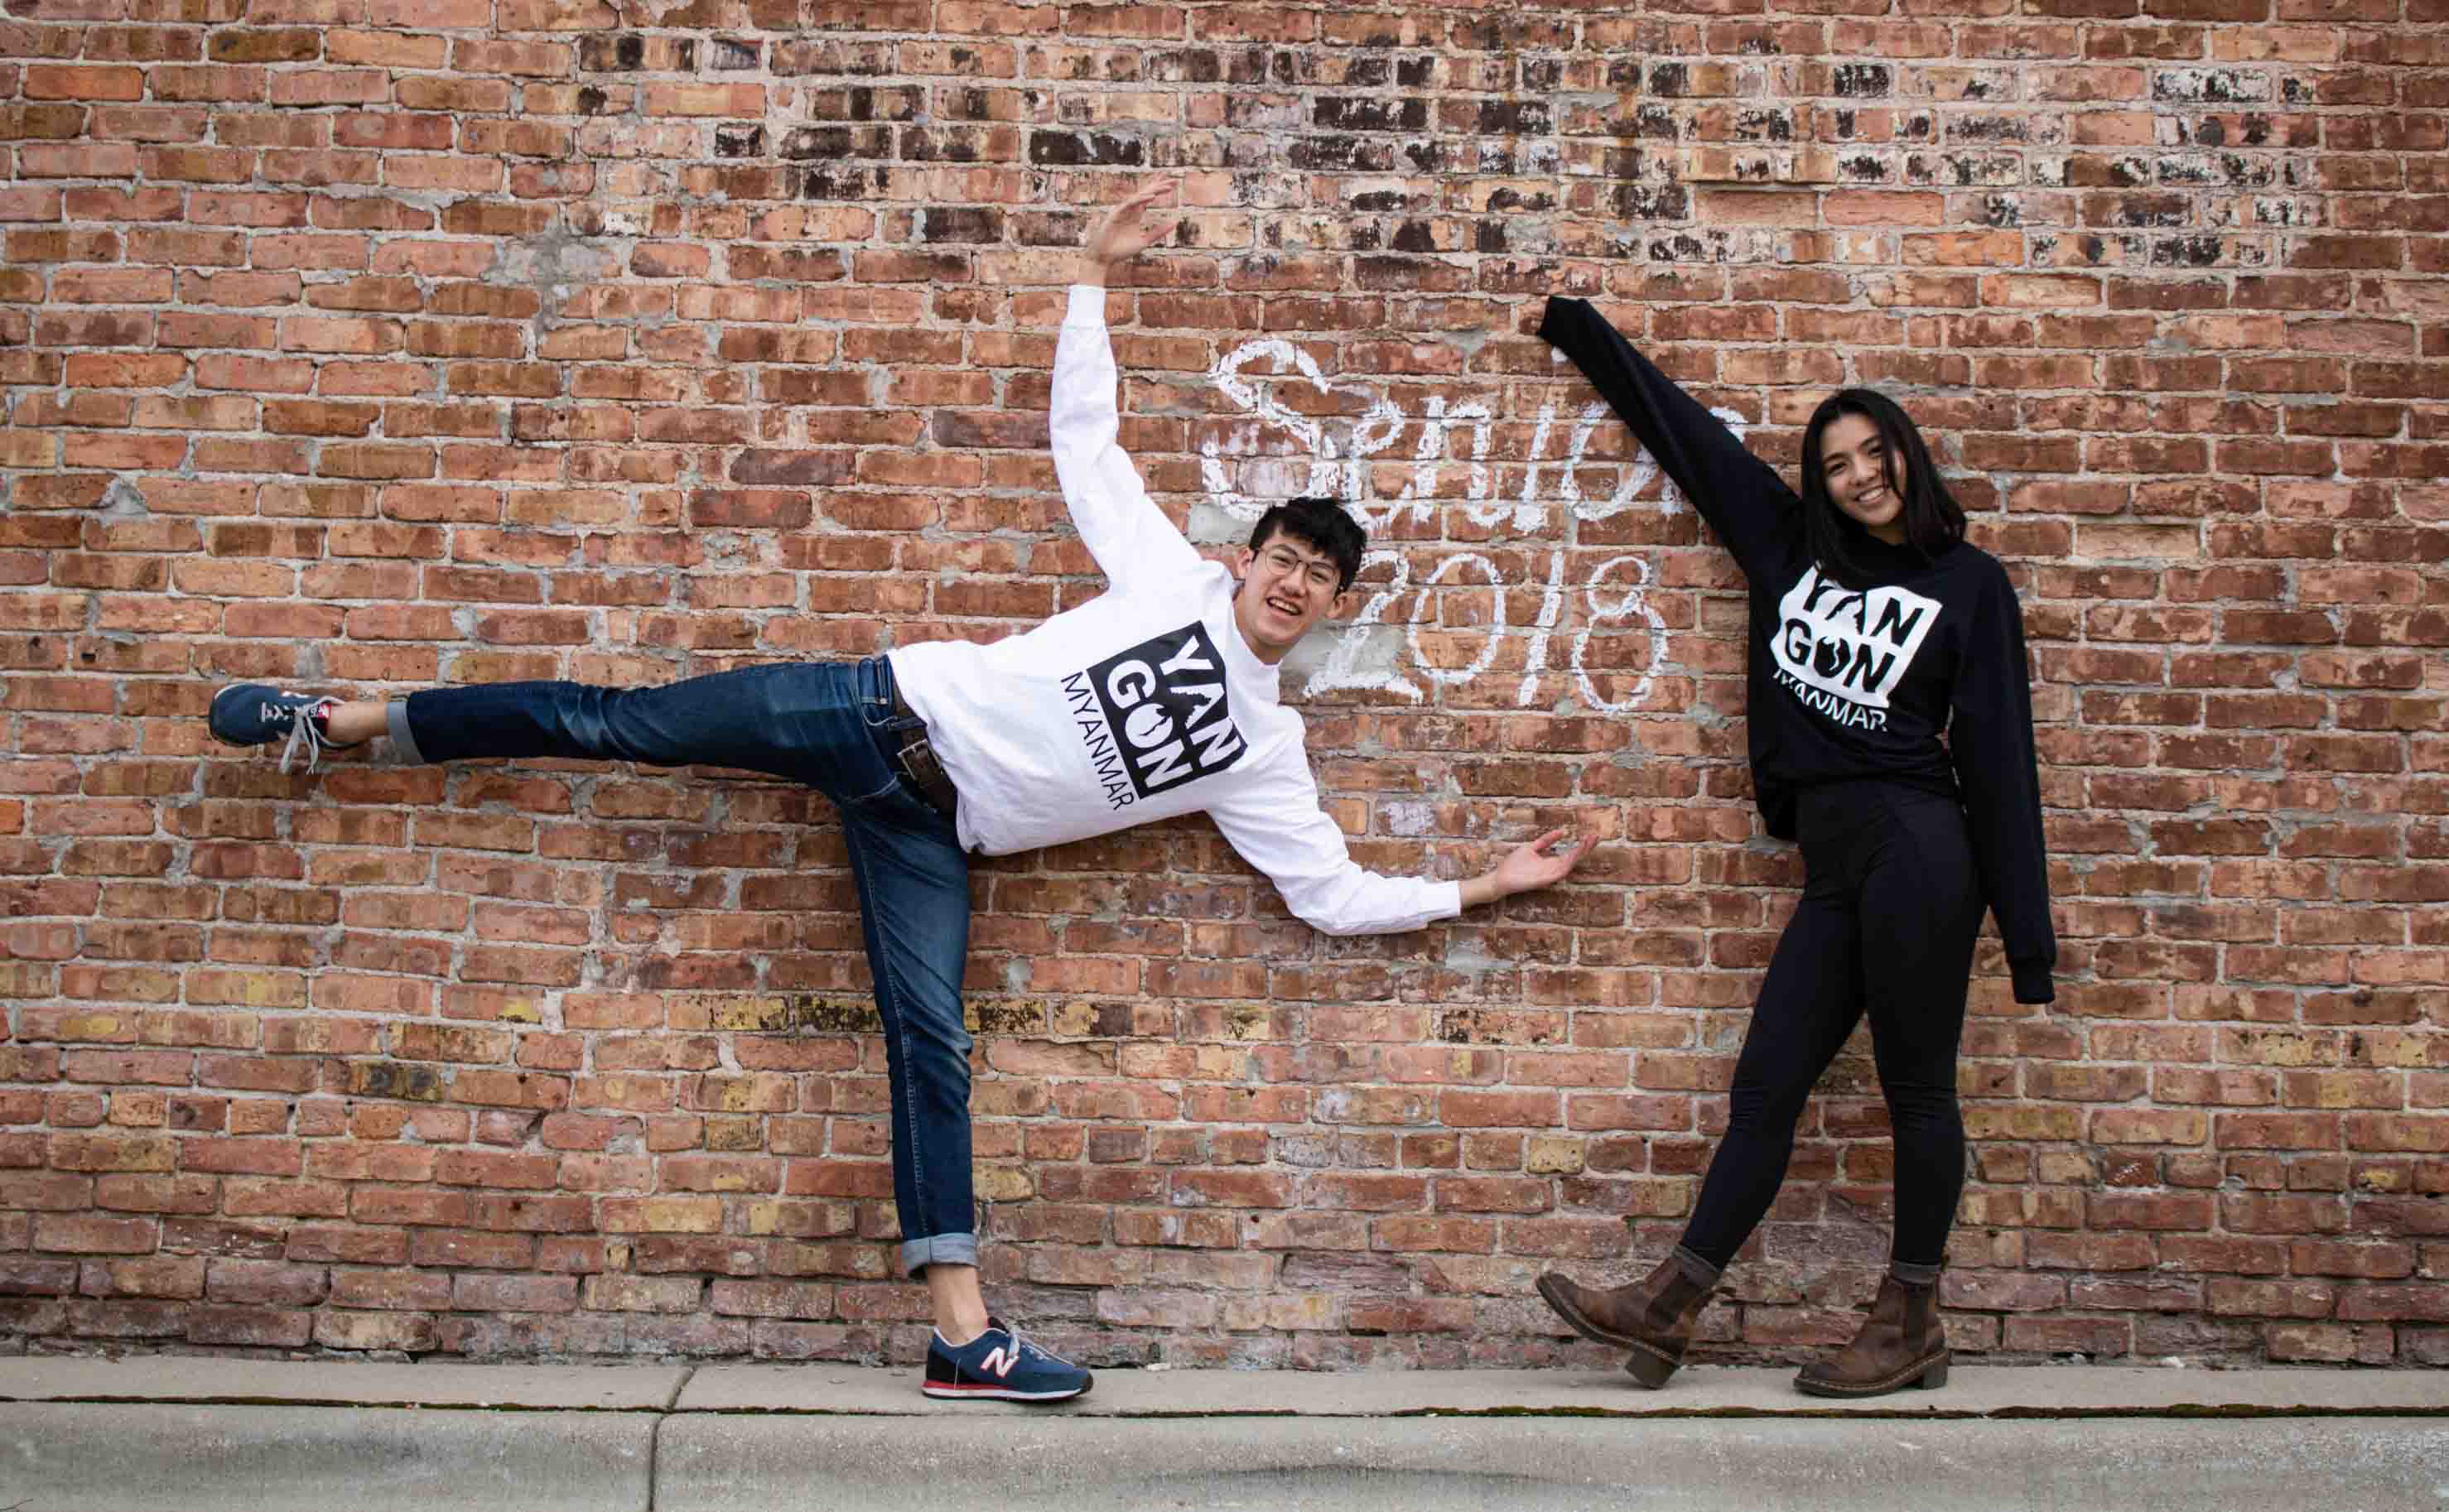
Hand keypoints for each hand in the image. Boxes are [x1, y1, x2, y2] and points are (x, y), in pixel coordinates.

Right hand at [1076, 177, 1179, 284]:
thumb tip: (1175, 222)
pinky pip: (1129, 204)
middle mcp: (1130, 209)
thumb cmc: (1122, 250)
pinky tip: (1152, 197)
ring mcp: (1122, 210)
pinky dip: (1140, 199)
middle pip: (1146, 193)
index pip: (1149, 197)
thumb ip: (1158, 232)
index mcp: (1136, 214)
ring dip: (1154, 191)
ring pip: (1140, 196)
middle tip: (1175, 180)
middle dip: (1160, 186)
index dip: (1160, 188)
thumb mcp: (1144, 241)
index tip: (1174, 182)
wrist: (1105, 258)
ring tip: (1168, 187)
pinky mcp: (1116, 214)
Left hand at [1460, 826, 1593, 908]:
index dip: (1582, 845)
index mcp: (1551, 862)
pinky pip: (1559, 872)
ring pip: (1570, 864)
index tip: (1592, 835)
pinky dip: (1568, 863)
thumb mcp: (1531, 847)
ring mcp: (1550, 875)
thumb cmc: (1514, 865)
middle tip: (1597, 836)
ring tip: (1588, 842)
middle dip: (1586, 848)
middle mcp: (1553, 869)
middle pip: (1574, 858)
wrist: (1500, 877)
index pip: (1571, 853)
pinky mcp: (1544, 880)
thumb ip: (1546, 840)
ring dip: (1579, 853)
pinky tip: (1574, 854)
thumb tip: (1563, 831)